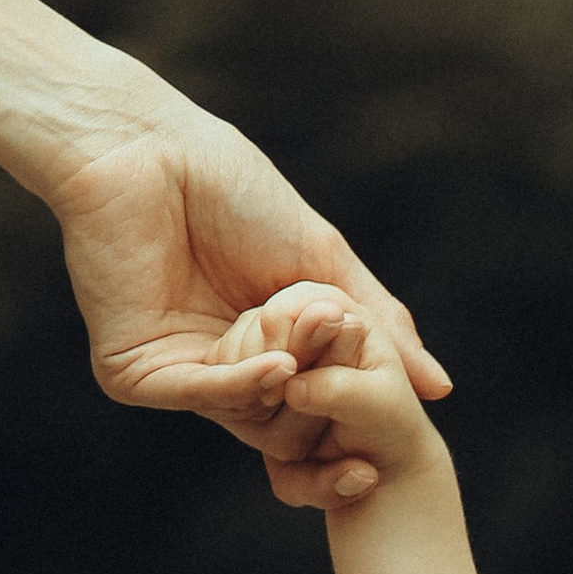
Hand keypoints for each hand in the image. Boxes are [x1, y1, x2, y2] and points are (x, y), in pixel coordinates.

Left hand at [0, 0, 446, 501]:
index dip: (357, 408)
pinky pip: (200, 397)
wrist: (146, 149)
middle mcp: (221, 369)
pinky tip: (278, 368)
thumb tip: (439, 389)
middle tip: (358, 380)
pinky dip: (242, 387)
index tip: (397, 417)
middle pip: (288, 424)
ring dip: (289, 388)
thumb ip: (377, 326)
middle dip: (327, 404)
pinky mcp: (133, 373)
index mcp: (265, 346)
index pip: (319, 404)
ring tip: (313, 352)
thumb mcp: (322, 262)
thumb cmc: (230, 188)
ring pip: (247, 417)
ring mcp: (177, 374)